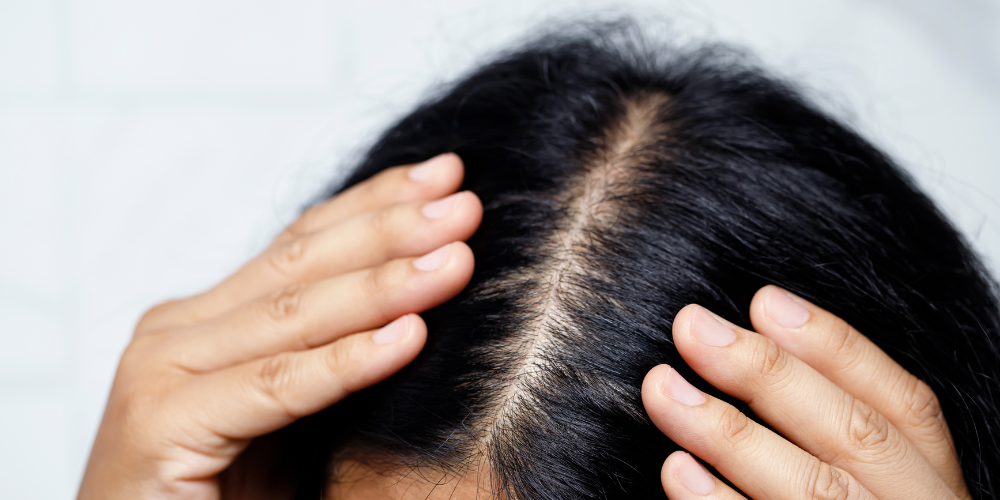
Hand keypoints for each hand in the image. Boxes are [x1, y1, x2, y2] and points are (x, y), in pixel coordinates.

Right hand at [78, 153, 482, 499]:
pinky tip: (408, 340)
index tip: (446, 175)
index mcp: (205, 321)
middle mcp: (175, 332)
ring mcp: (160, 372)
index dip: (376, 204)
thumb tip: (421, 310)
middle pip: (301, 265)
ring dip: (384, 284)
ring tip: (457, 262)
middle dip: (391, 229)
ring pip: (293, 315)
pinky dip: (345, 363)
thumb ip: (330, 359)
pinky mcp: (158, 425)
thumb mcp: (291, 418)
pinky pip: (275, 386)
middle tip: (467, 203)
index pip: (303, 245)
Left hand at [642, 286, 969, 499]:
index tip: (763, 300)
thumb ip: (832, 438)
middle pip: (853, 438)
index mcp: (935, 490)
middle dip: (768, 376)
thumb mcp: (876, 490)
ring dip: (731, 433)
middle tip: (691, 327)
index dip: (836, 346)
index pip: (904, 405)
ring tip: (662, 389)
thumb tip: (756, 351)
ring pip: (816, 492)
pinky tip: (676, 474)